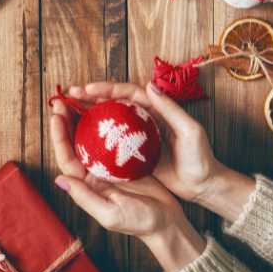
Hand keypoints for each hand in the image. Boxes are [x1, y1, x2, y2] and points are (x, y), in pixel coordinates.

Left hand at [50, 90, 205, 271]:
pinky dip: (106, 123)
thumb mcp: (110, 214)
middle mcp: (94, 173)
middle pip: (75, 143)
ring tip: (77, 99)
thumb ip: (85, 197)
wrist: (167, 223)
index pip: (67, 157)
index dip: (59, 137)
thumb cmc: (139, 222)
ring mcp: (109, 166)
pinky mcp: (125, 160)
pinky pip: (112, 138)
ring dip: (83, 119)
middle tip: (61, 100)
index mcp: (87, 184)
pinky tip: (104, 108)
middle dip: (66, 122)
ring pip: (91, 138)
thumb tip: (60, 179)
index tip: (56, 116)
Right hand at [76, 82, 254, 221]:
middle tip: (70, 94)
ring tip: (69, 110)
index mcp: (155, 109)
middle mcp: (143, 119)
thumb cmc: (200, 158)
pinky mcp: (133, 152)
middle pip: (112, 102)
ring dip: (88, 113)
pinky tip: (79, 136)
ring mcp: (136, 136)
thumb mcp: (190, 131)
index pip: (127, 92)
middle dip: (90, 96)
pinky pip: (110, 140)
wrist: (203, 185)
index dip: (107, 88)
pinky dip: (94, 135)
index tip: (88, 89)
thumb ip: (170, 109)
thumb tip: (149, 86)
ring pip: (108, 119)